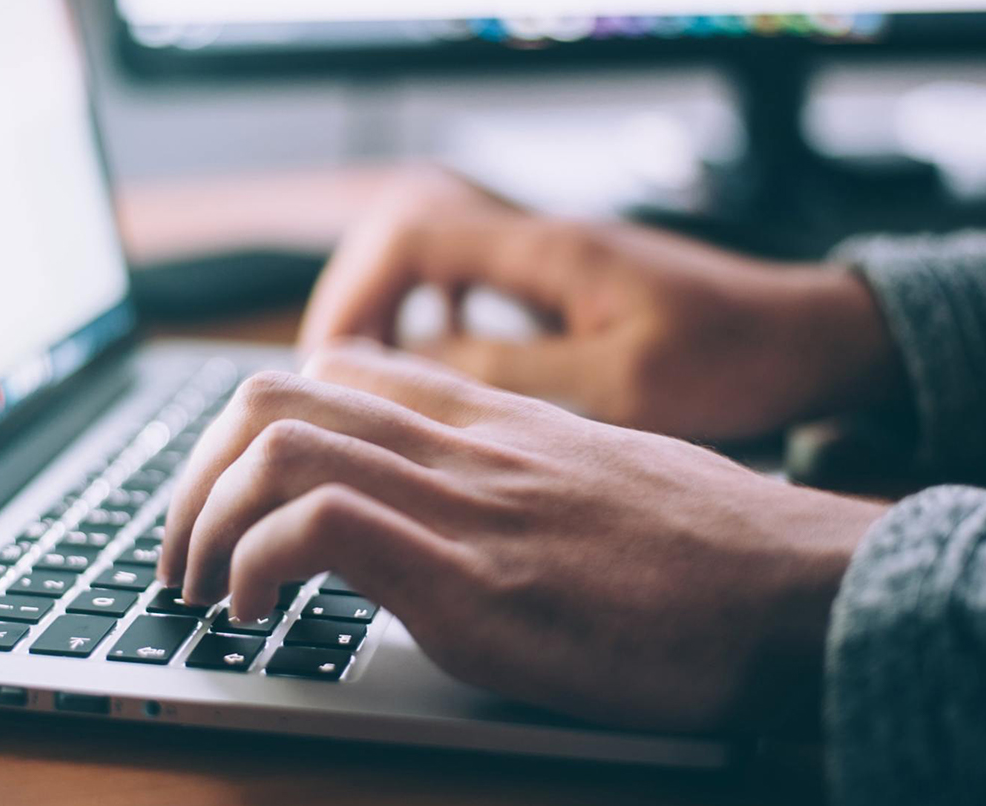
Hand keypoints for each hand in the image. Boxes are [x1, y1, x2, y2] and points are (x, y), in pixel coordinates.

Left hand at [160, 340, 887, 732]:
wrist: (803, 587)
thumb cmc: (713, 549)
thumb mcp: (600, 479)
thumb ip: (517, 471)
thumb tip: (461, 506)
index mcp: (491, 419)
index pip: (335, 370)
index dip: (253, 426)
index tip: (232, 494)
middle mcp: (463, 444)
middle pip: (275, 395)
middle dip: (194, 474)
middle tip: (183, 550)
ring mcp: (465, 504)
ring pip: (276, 444)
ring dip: (202, 519)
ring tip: (200, 588)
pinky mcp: (474, 581)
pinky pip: (319, 527)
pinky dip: (255, 564)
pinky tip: (255, 614)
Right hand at [299, 169, 904, 440]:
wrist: (812, 337)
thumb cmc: (736, 359)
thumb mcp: (622, 385)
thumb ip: (512, 372)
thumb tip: (411, 367)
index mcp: (548, 250)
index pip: (411, 234)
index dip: (354, 292)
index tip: (332, 362)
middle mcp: (541, 239)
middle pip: (406, 233)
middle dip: (357, 299)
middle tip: (334, 374)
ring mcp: (553, 257)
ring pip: (435, 256)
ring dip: (392, 306)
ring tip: (370, 374)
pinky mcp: (567, 283)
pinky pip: (472, 281)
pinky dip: (436, 315)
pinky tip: (441, 364)